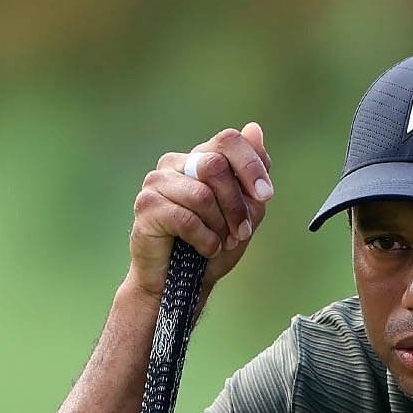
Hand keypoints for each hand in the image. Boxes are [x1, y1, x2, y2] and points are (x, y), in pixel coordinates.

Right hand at [131, 123, 273, 298]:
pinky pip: (186, 218)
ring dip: (220, 226)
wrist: (180, 284)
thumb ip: (251, 175)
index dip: (251, 166)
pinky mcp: (146, 206)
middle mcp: (176, 163)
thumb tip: (254, 128)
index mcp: (200, 158)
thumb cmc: (211, 246)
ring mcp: (157, 182)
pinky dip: (205, 239)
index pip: (228, 140)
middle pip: (216, 166)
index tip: (266, 195)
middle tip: (241, 232)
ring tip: (220, 243)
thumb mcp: (244, 211)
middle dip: (236, 204)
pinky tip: (204, 249)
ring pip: (202, 194)